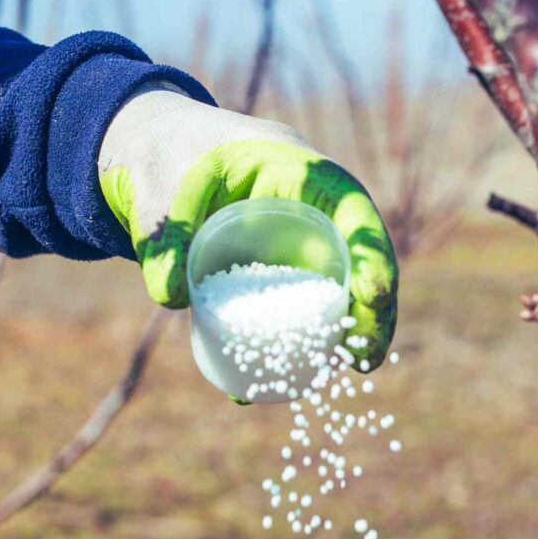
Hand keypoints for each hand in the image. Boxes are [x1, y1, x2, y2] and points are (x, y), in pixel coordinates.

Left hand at [98, 84, 397, 368]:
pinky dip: (308, 339)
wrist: (167, 159)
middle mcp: (313, 210)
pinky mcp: (284, 271)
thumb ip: (164, 237)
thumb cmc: (175, 159)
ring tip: (354, 368)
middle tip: (364, 356)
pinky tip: (297, 378)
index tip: (374, 294)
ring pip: (343, 287)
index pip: (351, 209)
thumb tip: (170, 297)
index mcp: (298, 173)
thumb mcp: (162, 192)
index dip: (370, 250)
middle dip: (374, 308)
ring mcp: (302, 243)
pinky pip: (305, 306)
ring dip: (354, 328)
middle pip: (362, 256)